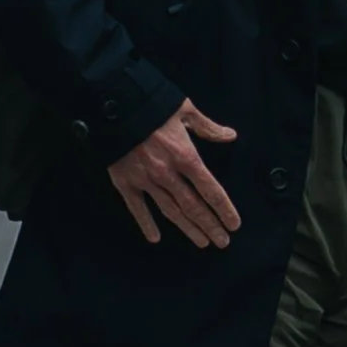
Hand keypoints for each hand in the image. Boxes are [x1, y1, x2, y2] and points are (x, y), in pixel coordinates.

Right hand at [107, 100, 239, 249]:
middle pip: (193, 206)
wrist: (112, 104)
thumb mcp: (184, 109)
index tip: (234, 224)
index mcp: (185, 156)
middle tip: (222, 242)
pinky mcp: (125, 182)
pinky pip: (137, 208)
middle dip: (210, 225)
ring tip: (202, 242)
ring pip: (171, 211)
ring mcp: (145, 180)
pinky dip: (146, 224)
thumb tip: (230, 135)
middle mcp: (168, 173)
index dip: (224, 209)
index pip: (210, 189)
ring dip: (188, 228)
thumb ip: (207, 127)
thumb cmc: (151, 104)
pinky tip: (155, 238)